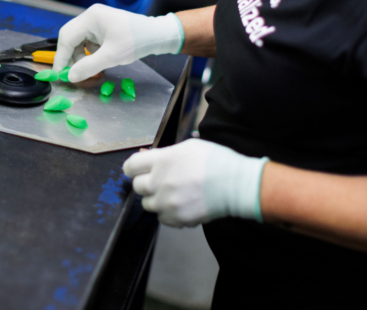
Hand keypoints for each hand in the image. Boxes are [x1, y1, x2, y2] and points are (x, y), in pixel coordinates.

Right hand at [52, 4, 183, 80]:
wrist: (156, 35)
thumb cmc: (135, 42)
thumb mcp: (111, 57)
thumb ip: (88, 67)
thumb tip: (70, 76)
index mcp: (90, 18)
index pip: (67, 37)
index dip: (61, 57)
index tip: (59, 73)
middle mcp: (91, 15)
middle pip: (70, 36)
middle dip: (69, 55)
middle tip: (69, 73)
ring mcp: (97, 20)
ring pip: (79, 39)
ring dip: (80, 54)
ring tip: (88, 68)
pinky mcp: (102, 26)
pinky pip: (88, 39)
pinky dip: (89, 51)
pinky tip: (99, 59)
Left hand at [122, 139, 269, 227]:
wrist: (235, 185)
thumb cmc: (215, 161)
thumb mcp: (187, 147)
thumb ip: (165, 154)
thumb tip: (149, 157)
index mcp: (161, 161)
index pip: (131, 166)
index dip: (133, 168)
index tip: (137, 170)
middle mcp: (159, 182)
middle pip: (137, 187)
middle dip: (146, 183)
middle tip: (159, 181)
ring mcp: (167, 202)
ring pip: (148, 204)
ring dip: (156, 199)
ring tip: (173, 194)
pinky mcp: (177, 218)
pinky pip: (162, 219)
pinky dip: (168, 213)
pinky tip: (181, 205)